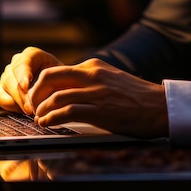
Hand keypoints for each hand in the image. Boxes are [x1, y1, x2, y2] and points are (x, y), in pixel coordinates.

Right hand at [0, 46, 63, 114]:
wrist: (57, 85)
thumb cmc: (61, 79)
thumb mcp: (62, 75)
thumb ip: (58, 79)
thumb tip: (55, 90)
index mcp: (31, 54)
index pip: (23, 63)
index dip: (23, 75)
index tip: (26, 86)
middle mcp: (16, 63)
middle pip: (12, 78)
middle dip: (21, 95)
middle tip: (31, 108)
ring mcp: (7, 75)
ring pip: (4, 88)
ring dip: (17, 102)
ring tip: (30, 111)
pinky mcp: (1, 89)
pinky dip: (10, 106)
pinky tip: (23, 111)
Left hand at [28, 58, 168, 138]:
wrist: (158, 106)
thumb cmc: (135, 96)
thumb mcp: (110, 78)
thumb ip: (90, 80)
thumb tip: (66, 89)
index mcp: (94, 66)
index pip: (56, 71)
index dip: (40, 86)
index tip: (36, 97)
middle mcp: (92, 75)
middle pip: (50, 78)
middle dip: (35, 94)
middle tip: (32, 106)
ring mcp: (96, 92)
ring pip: (55, 97)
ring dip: (41, 110)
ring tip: (39, 119)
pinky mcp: (100, 111)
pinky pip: (66, 113)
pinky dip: (52, 119)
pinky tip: (48, 124)